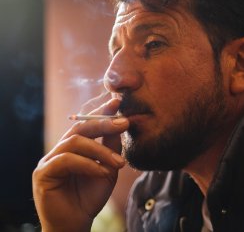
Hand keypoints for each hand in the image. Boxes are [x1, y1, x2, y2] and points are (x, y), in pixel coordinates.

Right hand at [32, 98, 128, 231]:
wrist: (77, 223)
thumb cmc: (91, 196)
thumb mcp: (108, 168)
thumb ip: (111, 147)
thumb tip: (120, 121)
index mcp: (74, 146)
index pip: (86, 123)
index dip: (101, 111)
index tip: (118, 101)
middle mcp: (60, 149)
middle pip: (79, 127)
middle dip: (103, 123)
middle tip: (123, 123)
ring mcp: (49, 160)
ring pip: (75, 142)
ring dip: (101, 150)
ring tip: (119, 163)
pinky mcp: (43, 173)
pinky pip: (66, 160)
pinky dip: (88, 164)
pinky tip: (103, 173)